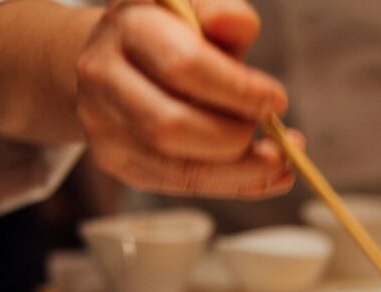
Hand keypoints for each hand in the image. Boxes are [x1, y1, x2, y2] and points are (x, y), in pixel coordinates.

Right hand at [75, 0, 302, 196]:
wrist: (118, 59)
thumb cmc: (173, 34)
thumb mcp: (198, 12)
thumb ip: (223, 12)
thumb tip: (238, 23)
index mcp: (126, 25)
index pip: (183, 64)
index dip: (238, 89)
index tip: (277, 100)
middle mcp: (102, 75)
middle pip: (170, 125)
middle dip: (234, 135)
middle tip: (269, 127)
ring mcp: (103, 124)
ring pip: (175, 167)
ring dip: (240, 170)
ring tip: (278, 159)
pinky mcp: (117, 161)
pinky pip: (180, 185)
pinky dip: (233, 184)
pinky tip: (267, 176)